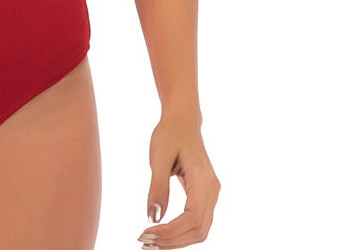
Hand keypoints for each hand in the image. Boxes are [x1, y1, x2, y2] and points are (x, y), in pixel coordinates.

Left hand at [137, 114, 220, 247]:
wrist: (182, 120)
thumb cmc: (169, 133)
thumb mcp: (158, 156)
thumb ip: (157, 187)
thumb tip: (153, 218)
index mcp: (204, 180)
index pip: (192, 218)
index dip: (171, 231)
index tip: (146, 233)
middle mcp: (212, 190)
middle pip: (199, 229)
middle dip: (173, 240)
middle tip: (145, 242)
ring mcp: (211, 194)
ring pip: (200, 229)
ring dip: (177, 240)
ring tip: (150, 241)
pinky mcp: (204, 195)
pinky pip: (196, 221)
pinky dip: (180, 231)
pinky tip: (161, 232)